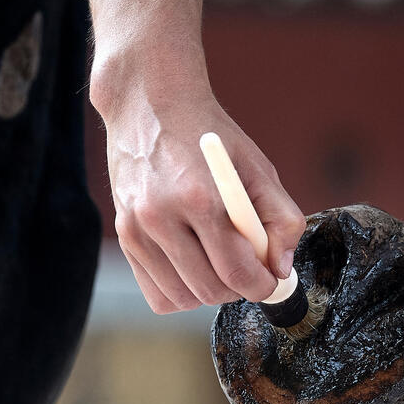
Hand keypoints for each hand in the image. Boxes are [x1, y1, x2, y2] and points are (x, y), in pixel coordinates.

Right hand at [102, 89, 306, 313]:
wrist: (149, 105)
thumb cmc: (208, 137)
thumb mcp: (257, 167)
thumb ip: (281, 219)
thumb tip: (280, 268)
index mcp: (199, 198)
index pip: (236, 271)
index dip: (262, 286)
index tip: (270, 282)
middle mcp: (160, 217)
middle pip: (209, 290)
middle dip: (238, 289)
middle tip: (249, 270)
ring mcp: (135, 229)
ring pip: (181, 298)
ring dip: (209, 292)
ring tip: (220, 264)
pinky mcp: (122, 236)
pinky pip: (156, 293)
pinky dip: (181, 291)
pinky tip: (194, 266)